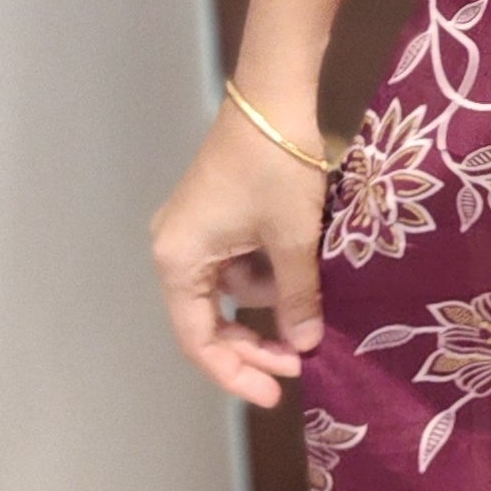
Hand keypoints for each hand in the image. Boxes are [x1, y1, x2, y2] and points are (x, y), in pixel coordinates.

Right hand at [149, 99, 327, 409]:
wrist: (273, 97)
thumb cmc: (275, 168)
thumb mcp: (291, 240)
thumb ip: (296, 298)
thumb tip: (306, 346)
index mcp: (178, 262)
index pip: (199, 341)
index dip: (236, 373)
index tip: (277, 393)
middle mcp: (175, 251)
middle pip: (211, 322)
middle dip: (256, 345)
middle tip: (301, 363)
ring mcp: (193, 233)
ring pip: (231, 294)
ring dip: (269, 306)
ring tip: (315, 305)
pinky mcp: (214, 218)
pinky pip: (238, 265)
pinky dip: (268, 276)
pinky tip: (302, 276)